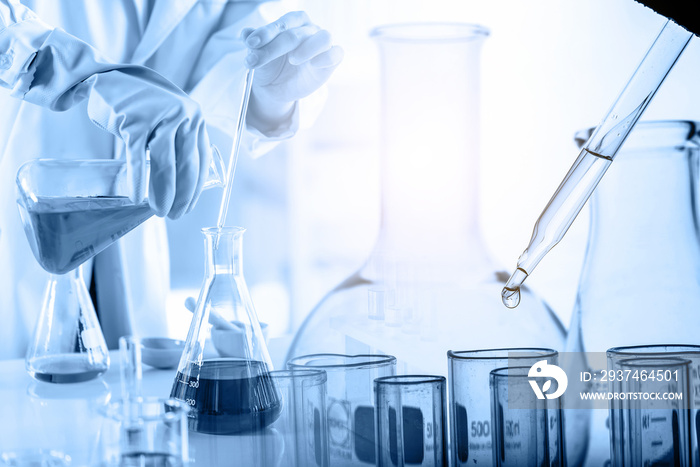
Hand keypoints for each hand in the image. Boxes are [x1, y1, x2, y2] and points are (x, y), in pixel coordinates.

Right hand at [85, 70, 212, 218]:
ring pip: (165, 165)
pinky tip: (137, 197)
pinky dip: (138, 181)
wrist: (108, 76)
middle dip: (182, 195)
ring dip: (163, 193)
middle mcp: (182, 117)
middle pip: (186, 165)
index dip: (196, 187)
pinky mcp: (134, 122)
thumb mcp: (171, 118)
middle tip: (175, 215)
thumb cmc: (142, 103)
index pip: (201, 159)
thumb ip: (181, 141)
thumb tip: (184, 182)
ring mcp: (159, 118)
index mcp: (194, 118)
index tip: (189, 206)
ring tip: (160, 211)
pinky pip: (137, 159)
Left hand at [242, 11, 342, 120]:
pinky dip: (327, 57)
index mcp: (293, 22)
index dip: (266, 32)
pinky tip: (313, 64)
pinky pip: (336, 53)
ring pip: (322, 37)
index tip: (250, 44)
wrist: (276, 87)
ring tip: (292, 60)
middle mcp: (309, 29)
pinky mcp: (331, 61)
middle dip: (273, 48)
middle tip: (255, 60)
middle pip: (295, 34)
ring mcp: (322, 44)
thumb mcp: (258, 55)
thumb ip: (253, 43)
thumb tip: (245, 33)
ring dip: (306, 48)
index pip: (283, 23)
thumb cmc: (270, 65)